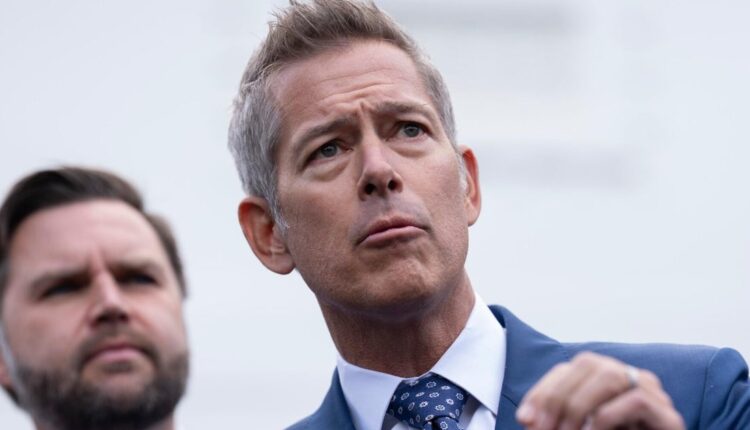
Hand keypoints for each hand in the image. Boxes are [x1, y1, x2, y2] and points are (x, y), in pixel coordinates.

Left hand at [515, 352, 684, 429]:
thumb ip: (556, 422)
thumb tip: (526, 418)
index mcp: (607, 380)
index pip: (568, 369)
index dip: (542, 391)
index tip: (525, 419)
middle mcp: (631, 378)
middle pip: (588, 365)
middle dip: (557, 398)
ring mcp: (654, 394)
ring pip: (610, 377)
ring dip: (579, 407)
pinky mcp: (669, 417)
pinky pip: (636, 400)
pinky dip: (607, 418)